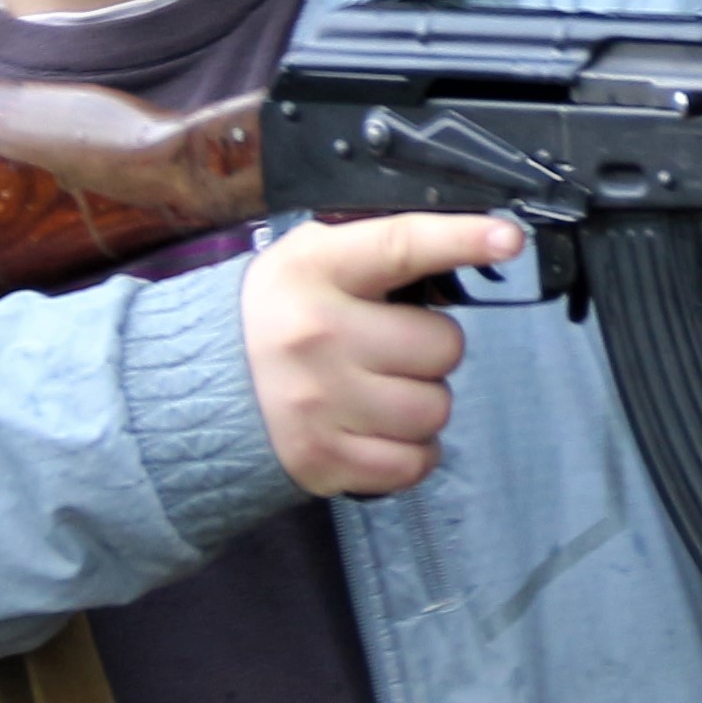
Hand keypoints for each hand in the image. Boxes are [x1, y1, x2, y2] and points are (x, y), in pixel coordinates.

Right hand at [242, 212, 517, 495]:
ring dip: (422, 404)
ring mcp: (317, 402)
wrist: (194, 389)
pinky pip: (412, 463)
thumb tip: (475, 247)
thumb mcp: (312, 260)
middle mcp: (315, 334)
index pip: (401, 246)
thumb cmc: (277, 316)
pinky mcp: (321, 459)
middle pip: (441, 346)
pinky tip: (379, 432)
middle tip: (393, 350)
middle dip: (431, 351)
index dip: (462, 240)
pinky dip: (409, 453)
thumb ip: (381, 252)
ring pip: (434, 409)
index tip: (507, 239)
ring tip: (381, 392)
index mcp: (315, 270)